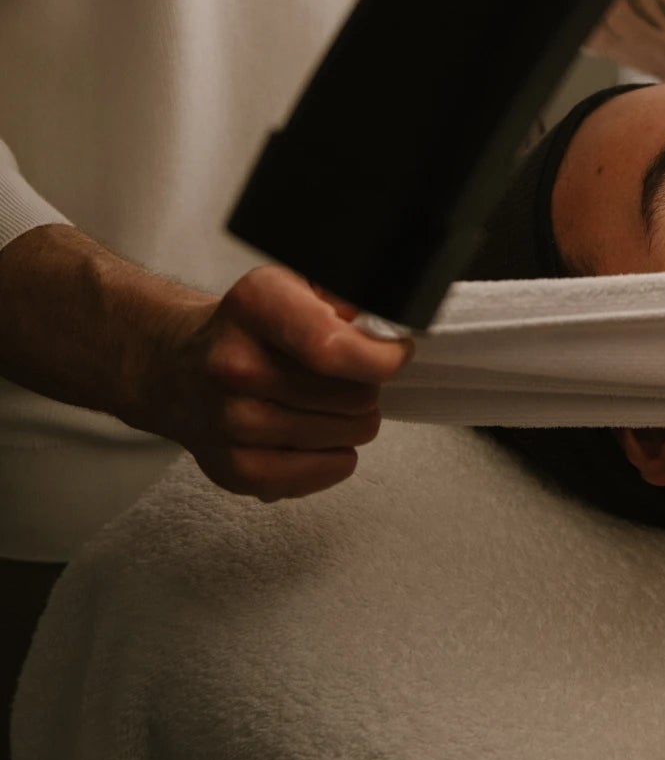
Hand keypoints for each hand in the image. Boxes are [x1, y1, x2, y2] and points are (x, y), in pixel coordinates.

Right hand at [123, 264, 413, 502]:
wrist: (176, 369)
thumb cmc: (248, 328)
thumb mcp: (288, 286)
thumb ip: (340, 297)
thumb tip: (388, 325)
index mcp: (255, 306)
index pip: (334, 347)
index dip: (380, 356)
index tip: (393, 353)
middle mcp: (236, 365)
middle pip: (351, 395)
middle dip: (367, 387)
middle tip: (350, 378)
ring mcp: (231, 422)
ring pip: (344, 435)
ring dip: (353, 422)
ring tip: (333, 406)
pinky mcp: (234, 469)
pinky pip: (319, 474)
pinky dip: (335, 459)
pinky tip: (324, 439)